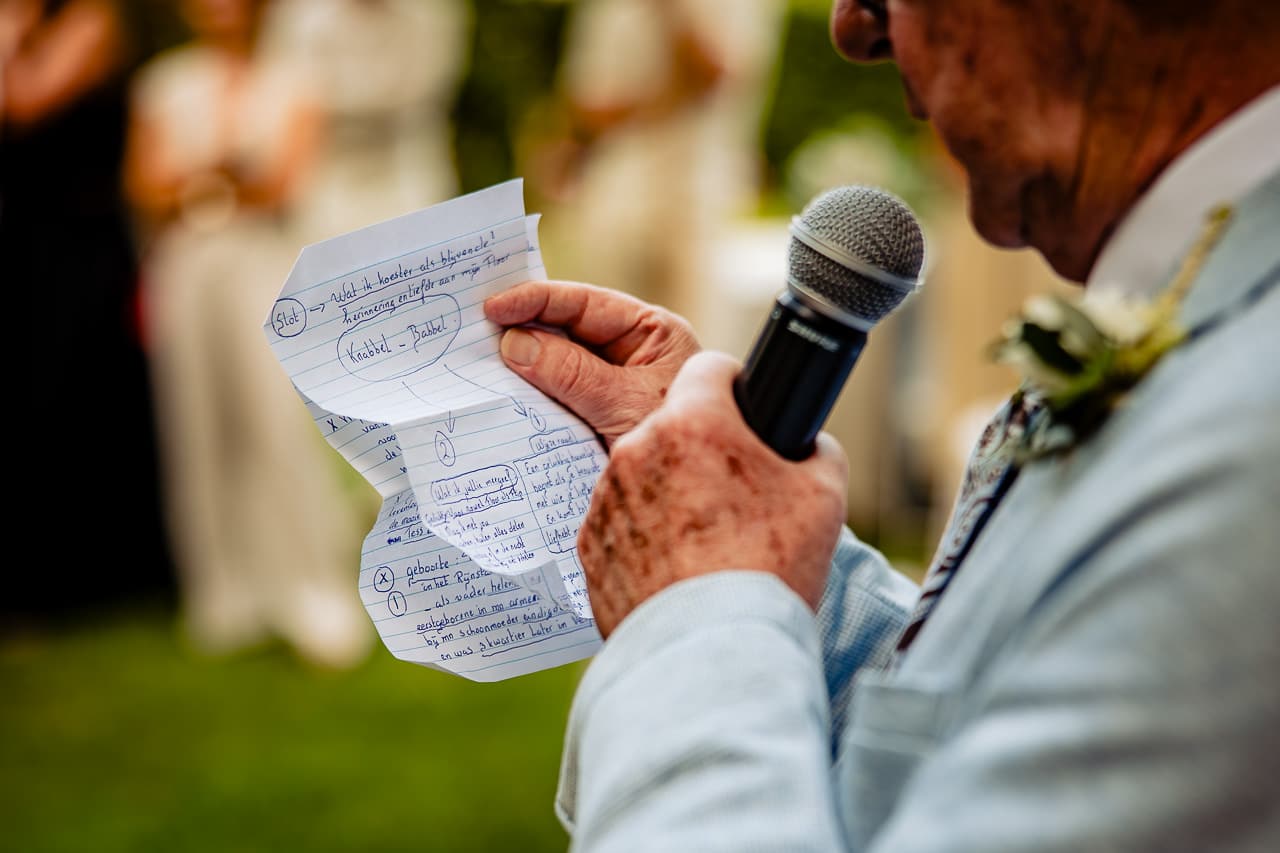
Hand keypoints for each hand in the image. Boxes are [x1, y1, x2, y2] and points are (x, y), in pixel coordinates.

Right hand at [483, 280, 699, 447]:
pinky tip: (503, 400)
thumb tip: (515, 344)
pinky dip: (531, 400)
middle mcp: (632, 354)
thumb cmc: (681, 444)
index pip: (586, 303)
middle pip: (567, 331)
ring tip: (477, 364)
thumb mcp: (624, 403)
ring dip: (522, 368)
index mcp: (651, 334)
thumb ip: (571, 373)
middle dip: (523, 330)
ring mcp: (613, 388)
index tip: (493, 307)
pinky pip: (558, 401)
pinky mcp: (597, 421)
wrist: (698, 503)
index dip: (536, 300)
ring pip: (557, 367)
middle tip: (472, 332)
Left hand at [578, 351, 848, 637]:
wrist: (714, 653)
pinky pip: (621, 523)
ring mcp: (606, 500)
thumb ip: (813, 449)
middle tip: (732, 494)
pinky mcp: (589, 546)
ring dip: (669, 492)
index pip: (709, 370)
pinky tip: (676, 566)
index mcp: (693, 424)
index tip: (742, 411)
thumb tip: (803, 442)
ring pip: (643, 475)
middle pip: (672, 427)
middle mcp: (637, 450)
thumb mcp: (824, 495)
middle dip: (700, 450)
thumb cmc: (770, 570)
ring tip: (705, 541)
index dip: (734, 388)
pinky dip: (644, 536)